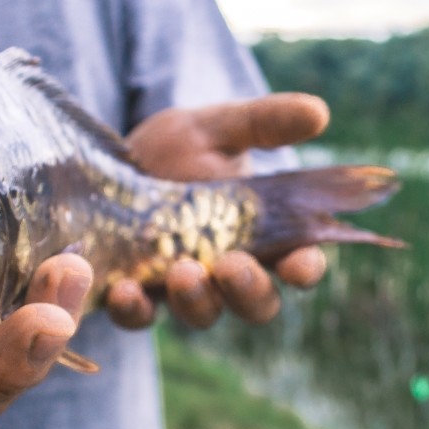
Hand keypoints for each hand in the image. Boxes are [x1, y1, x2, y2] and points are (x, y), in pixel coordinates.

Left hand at [109, 92, 329, 328]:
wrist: (109, 161)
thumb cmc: (178, 148)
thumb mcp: (218, 128)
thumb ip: (265, 122)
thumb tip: (318, 112)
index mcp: (264, 236)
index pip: (299, 263)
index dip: (305, 268)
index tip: (300, 264)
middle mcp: (229, 271)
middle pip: (257, 302)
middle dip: (249, 290)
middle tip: (233, 266)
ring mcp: (183, 289)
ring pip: (203, 313)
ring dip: (197, 300)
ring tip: (183, 273)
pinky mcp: (137, 295)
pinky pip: (139, 317)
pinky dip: (134, 310)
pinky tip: (124, 292)